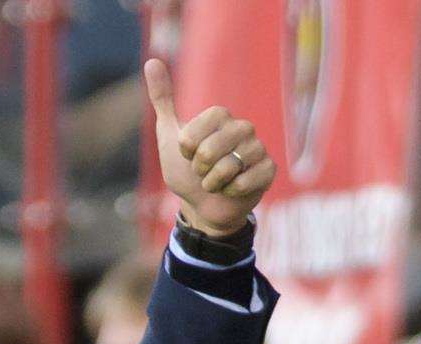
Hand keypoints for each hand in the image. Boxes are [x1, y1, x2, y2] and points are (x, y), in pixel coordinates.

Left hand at [145, 58, 276, 235]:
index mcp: (221, 117)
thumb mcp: (168, 135)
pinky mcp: (268, 170)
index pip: (199, 127)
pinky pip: (247, 181)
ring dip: (213, 182)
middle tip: (201, 171)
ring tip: (215, 182)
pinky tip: (231, 190)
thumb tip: (152, 60)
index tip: (187, 153)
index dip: (188, 146)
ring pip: (229, 167)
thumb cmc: (186, 171)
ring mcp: (258, 148)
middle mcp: (243, 128)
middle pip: (212, 148)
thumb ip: (162, 99)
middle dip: (198, 168)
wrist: (202, 206)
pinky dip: (231, 191)